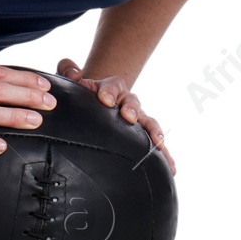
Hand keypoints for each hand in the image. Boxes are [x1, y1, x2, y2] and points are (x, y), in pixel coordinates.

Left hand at [56, 57, 176, 174]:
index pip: (113, 86)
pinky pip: (156, 145)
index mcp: (112, 88)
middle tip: (129, 117)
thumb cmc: (84, 94)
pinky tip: (172, 168)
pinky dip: (165, 156)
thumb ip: (68, 70)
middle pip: (134, 102)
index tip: (104, 99)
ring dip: (155, 132)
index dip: (109, 91)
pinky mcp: (142, 137)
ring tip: (159, 144)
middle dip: (132, 109)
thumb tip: (74, 72)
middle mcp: (128, 102)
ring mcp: (137, 120)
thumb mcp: (75, 81)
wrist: (97, 104)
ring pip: (149, 123)